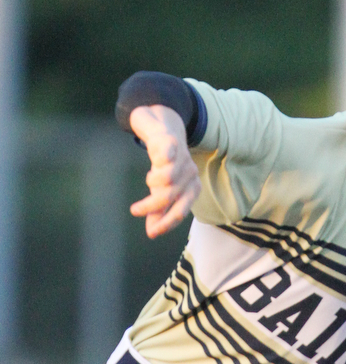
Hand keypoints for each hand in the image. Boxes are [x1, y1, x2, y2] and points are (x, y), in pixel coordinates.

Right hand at [129, 105, 201, 238]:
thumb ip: (159, 210)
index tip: (150, 233)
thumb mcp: (162, 189)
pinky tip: (157, 163)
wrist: (166, 131)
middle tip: (134, 210)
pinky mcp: (171, 142)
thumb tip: (152, 232)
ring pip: (168, 177)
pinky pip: (168, 153)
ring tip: (148, 181)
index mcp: (192, 188)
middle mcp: (190, 174)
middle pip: (170, 196)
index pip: (181, 211)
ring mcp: (182, 157)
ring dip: (154, 182)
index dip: (166, 223)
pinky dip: (163, 159)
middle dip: (151, 206)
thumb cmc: (166, 165)